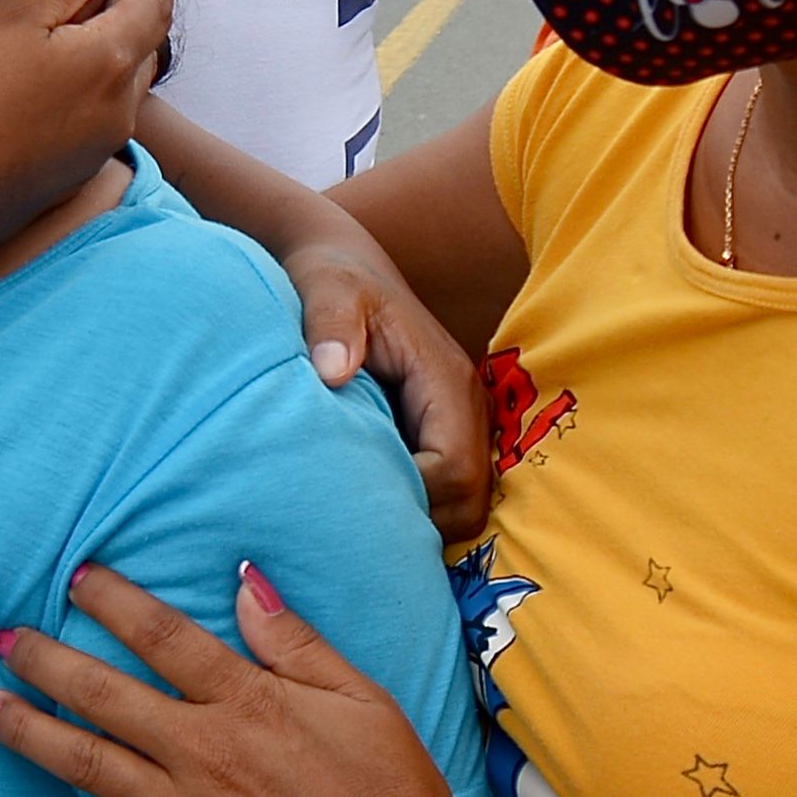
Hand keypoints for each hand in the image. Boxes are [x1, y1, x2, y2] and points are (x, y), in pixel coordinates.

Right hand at [0, 0, 181, 248]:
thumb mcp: (12, 17)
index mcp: (112, 59)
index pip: (156, 3)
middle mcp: (120, 106)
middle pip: (147, 47)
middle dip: (144, 13)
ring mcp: (100, 145)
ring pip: (127, 87)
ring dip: (122, 54)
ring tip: (95, 31)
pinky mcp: (74, 173)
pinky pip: (103, 117)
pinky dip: (98, 89)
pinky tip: (62, 86)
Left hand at [0, 562, 473, 796]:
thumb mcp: (364, 700)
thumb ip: (295, 642)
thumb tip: (245, 580)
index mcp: (249, 703)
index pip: (164, 637)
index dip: (114, 601)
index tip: (74, 575)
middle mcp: (205, 755)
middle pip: (103, 695)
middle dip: (43, 661)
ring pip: (88, 766)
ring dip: (27, 733)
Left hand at [273, 226, 486, 543]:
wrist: (343, 264)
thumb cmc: (332, 278)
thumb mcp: (327, 288)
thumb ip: (331, 324)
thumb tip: (333, 370)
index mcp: (445, 380)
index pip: (454, 469)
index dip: (412, 498)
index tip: (355, 502)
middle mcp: (464, 408)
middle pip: (469, 501)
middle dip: (421, 525)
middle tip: (355, 531)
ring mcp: (457, 425)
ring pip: (463, 506)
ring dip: (420, 523)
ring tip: (360, 525)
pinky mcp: (439, 435)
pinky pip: (445, 494)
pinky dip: (415, 512)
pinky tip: (368, 511)